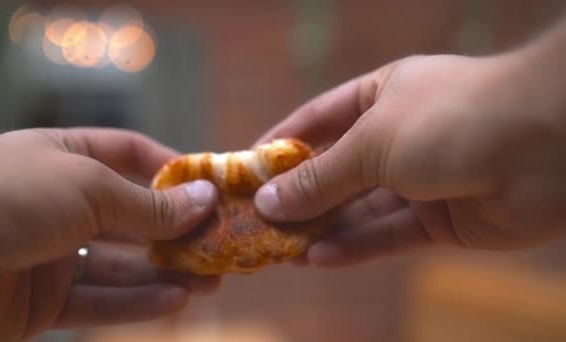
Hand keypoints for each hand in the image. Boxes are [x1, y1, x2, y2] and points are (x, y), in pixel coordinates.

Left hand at [0, 128, 219, 339]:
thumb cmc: (9, 195)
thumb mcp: (88, 188)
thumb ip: (148, 204)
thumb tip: (206, 198)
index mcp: (66, 157)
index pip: (130, 156)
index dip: (171, 171)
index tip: (211, 188)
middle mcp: (61, 203)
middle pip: (132, 217)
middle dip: (177, 232)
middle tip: (220, 246)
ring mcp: (51, 254)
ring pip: (121, 265)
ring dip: (167, 273)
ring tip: (212, 281)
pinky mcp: (42, 302)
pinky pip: (98, 301)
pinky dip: (137, 302)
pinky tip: (176, 302)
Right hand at [253, 52, 565, 266]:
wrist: (547, 146)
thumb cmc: (448, 120)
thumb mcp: (370, 143)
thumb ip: (320, 178)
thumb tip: (268, 201)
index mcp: (381, 97)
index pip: (318, 121)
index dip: (281, 144)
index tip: (245, 170)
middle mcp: (398, 137)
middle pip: (336, 171)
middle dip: (299, 198)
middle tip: (258, 223)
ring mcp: (420, 180)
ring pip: (360, 209)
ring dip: (322, 229)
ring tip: (280, 250)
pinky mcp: (441, 220)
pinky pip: (389, 234)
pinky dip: (355, 247)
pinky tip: (318, 259)